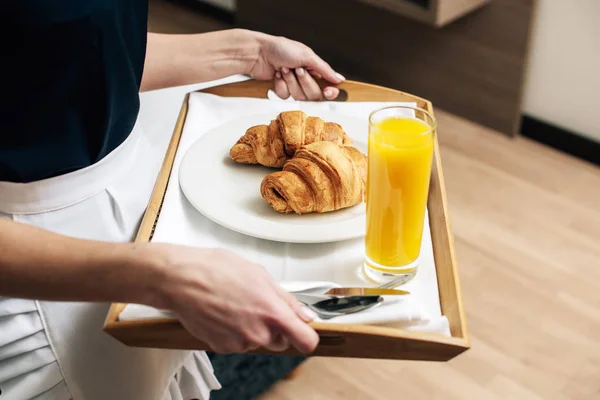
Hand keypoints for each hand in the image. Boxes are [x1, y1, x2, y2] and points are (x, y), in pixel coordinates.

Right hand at [148, 244, 318, 353]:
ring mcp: (240, 343)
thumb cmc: (216, 270)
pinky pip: (238, 343)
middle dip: (275, 327)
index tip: (303, 330)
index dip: (306, 336)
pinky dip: (234, 332)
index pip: (306, 341)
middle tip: (257, 304)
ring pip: (258, 341)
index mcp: (272, 313)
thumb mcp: (259, 275)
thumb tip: (305, 315)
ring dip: (252, 327)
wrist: (181, 280)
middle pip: (281, 341)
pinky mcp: (222, 348)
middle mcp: (258, 333)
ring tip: (235, 304)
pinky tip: (224, 313)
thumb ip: (287, 299)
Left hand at [249, 34, 344, 100]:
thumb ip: (324, 69)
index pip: (329, 86)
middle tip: (297, 70)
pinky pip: (286, 97)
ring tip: (283, 69)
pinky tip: (276, 75)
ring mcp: (294, 85)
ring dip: (290, 82)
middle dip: (304, 82)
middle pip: (314, 95)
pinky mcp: (282, 90)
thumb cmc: (281, 49)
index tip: (328, 91)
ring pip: (299, 97)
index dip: (330, 92)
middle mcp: (306, 78)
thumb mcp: (307, 55)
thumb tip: (339, 79)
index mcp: (314, 69)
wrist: (258, 54)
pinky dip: (280, 85)